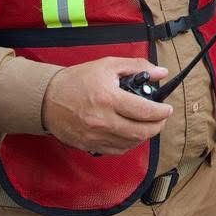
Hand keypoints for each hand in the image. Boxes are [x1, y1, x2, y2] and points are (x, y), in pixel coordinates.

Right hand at [42, 57, 173, 155]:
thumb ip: (136, 67)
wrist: (47, 98)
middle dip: (157, 126)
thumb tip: (161, 73)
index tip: (167, 108)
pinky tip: (132, 133)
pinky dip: (129, 143)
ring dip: (144, 135)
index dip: (161, 111)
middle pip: (141, 132)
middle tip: (161, 118)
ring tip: (148, 124)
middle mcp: (102, 120)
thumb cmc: (77, 80)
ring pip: (130, 143)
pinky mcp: (89, 145)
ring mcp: (95, 136)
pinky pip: (116, 150)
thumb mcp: (108, 65)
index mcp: (108, 98)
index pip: (145, 111)